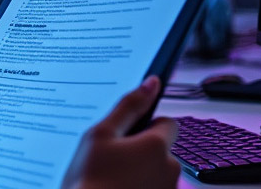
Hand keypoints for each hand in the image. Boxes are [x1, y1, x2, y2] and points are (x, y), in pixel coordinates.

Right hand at [62, 76, 180, 188]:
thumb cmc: (90, 180)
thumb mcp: (101, 135)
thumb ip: (128, 106)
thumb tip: (151, 83)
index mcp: (157, 146)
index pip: (168, 122)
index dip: (148, 123)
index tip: (128, 132)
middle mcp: (170, 169)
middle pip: (161, 149)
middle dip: (141, 150)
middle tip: (112, 157)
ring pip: (156, 171)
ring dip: (140, 170)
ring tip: (111, 177)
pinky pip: (152, 187)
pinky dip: (138, 186)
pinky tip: (116, 187)